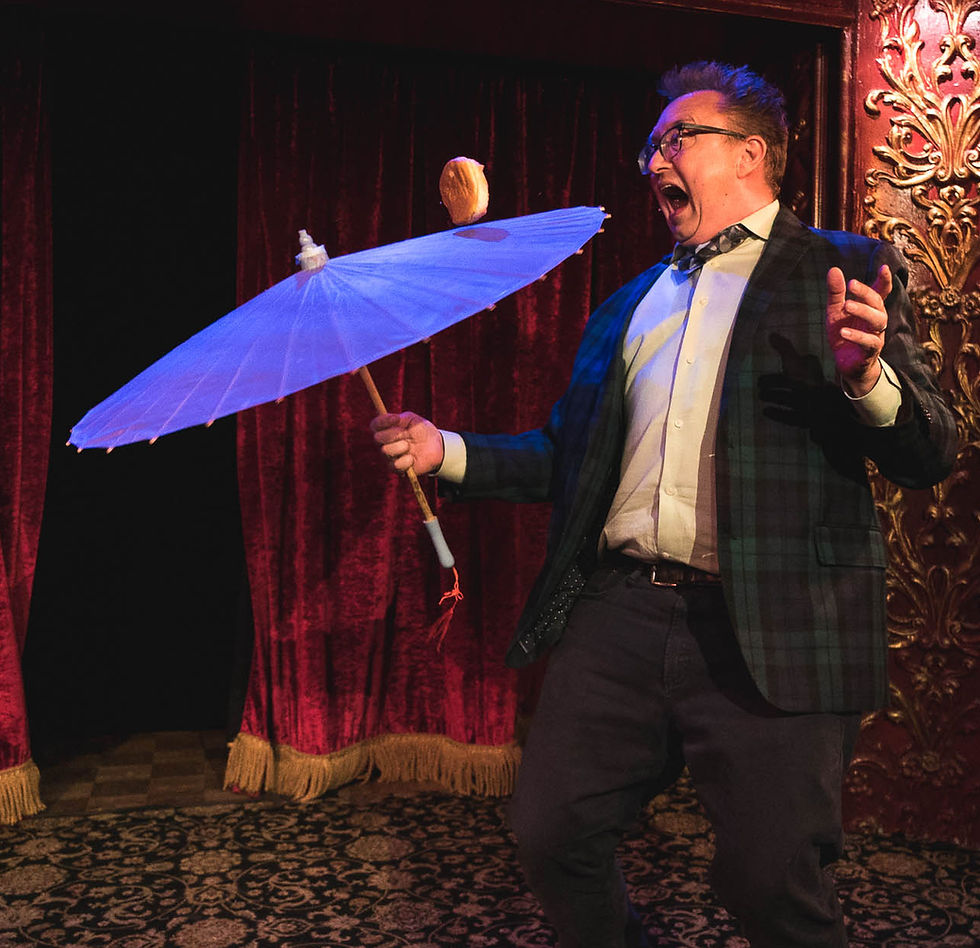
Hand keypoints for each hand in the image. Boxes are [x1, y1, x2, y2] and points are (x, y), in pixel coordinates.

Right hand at [371, 411, 444, 474]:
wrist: (436, 447)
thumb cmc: (422, 431)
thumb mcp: (413, 420)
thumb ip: (401, 418)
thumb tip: (393, 417)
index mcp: (386, 429)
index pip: (375, 424)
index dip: (383, 421)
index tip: (396, 419)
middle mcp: (384, 443)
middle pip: (377, 438)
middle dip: (393, 434)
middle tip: (406, 434)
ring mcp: (389, 456)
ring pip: (385, 451)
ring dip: (401, 447)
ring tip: (410, 446)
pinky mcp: (396, 469)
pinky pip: (395, 465)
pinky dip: (406, 460)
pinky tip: (413, 458)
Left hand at [826, 264, 889, 396]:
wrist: (846, 363)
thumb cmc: (844, 333)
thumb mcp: (836, 312)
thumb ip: (836, 292)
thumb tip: (834, 269)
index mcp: (870, 308)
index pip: (881, 292)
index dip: (884, 280)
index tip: (884, 267)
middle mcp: (877, 320)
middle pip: (878, 303)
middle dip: (866, 292)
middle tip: (851, 284)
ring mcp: (876, 335)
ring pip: (878, 320)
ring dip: (863, 311)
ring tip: (847, 305)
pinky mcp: (870, 351)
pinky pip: (869, 342)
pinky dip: (857, 336)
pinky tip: (844, 332)